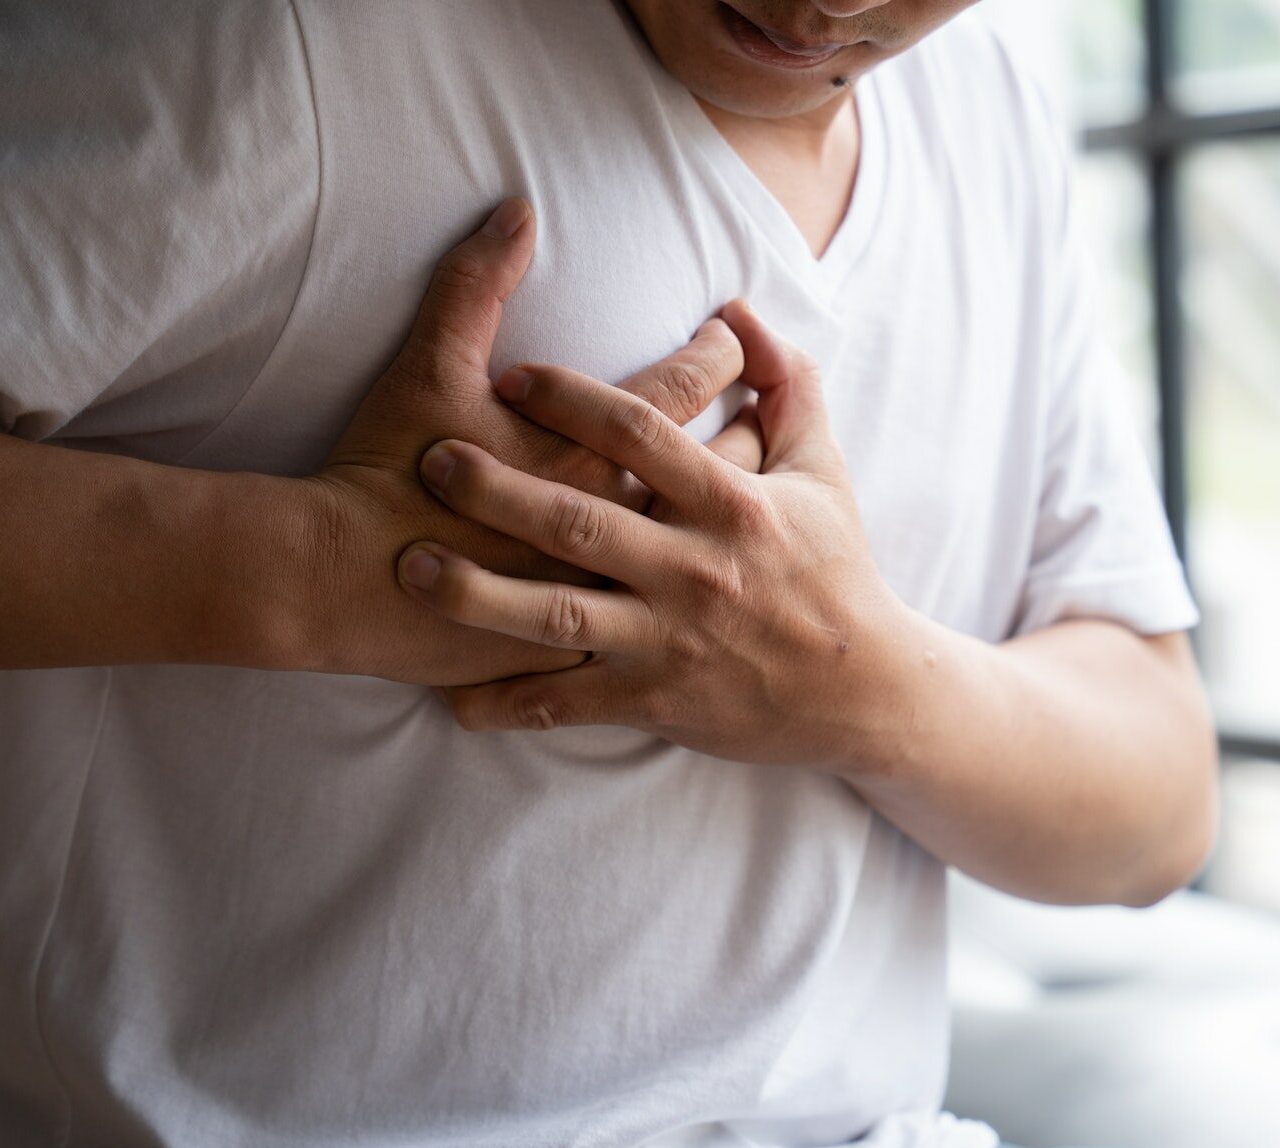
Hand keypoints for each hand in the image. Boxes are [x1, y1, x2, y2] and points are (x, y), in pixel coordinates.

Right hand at [297, 197, 748, 684]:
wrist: (341, 584)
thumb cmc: (389, 468)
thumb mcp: (431, 364)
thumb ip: (478, 283)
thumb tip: (518, 211)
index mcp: (596, 447)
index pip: (687, 385)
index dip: (720, 353)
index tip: (733, 338)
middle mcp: (621, 520)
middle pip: (717, 472)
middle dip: (748, 440)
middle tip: (763, 423)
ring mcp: (609, 591)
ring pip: (698, 558)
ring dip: (726, 532)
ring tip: (745, 517)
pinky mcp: (586, 650)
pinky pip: (657, 632)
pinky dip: (679, 613)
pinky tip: (691, 604)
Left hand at [396, 301, 917, 771]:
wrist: (865, 690)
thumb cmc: (835, 570)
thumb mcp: (822, 470)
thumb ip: (787, 384)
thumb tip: (742, 310)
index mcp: (733, 506)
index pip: (643, 437)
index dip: (574, 400)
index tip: (512, 374)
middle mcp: (695, 570)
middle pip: (582, 521)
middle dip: (499, 489)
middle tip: (430, 458)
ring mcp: (671, 639)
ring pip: (560, 615)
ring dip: (480, 594)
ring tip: (414, 568)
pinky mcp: (657, 700)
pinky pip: (568, 704)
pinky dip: (509, 705)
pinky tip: (452, 698)